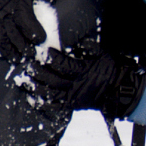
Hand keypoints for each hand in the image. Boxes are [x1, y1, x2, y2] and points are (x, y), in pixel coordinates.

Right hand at [0, 0, 53, 59]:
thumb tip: (51, 1)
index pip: (23, 16)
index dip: (31, 29)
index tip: (41, 39)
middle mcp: (5, 6)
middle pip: (11, 29)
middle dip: (22, 44)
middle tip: (33, 55)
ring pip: (1, 34)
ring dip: (10, 48)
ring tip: (19, 60)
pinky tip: (6, 55)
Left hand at [28, 41, 145, 118]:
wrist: (119, 90)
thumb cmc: (112, 69)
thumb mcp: (104, 54)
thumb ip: (90, 47)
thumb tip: (78, 39)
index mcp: (84, 70)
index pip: (64, 64)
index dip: (53, 58)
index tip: (46, 51)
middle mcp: (77, 85)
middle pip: (53, 79)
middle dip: (39, 72)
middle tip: (29, 64)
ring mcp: (74, 97)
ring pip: (51, 93)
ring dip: (36, 86)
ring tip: (26, 79)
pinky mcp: (73, 105)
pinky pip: (55, 106)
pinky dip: (43, 103)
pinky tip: (32, 98)